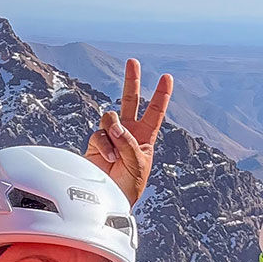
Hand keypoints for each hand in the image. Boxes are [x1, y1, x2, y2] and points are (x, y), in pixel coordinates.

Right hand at [83, 58, 172, 206]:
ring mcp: (111, 136)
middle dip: (132, 81)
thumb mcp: (138, 163)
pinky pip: (98, 134)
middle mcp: (128, 132)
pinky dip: (104, 145)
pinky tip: (108, 157)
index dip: (161, 95)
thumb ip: (128, 142)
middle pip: (130, 100)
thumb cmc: (130, 185)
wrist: (111, 200)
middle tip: (133, 61)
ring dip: (114, 131)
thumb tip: (114, 125)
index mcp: (145, 136)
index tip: (167, 77)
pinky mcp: (95, 144)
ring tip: (116, 149)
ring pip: (110, 117)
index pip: (155, 111)